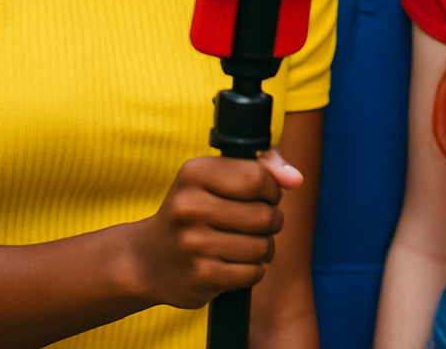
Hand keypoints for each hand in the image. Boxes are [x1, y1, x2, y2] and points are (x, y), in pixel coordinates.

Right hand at [126, 152, 302, 308]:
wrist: (148, 260)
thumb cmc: (197, 208)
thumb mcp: (220, 176)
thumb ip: (264, 166)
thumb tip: (297, 178)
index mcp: (194, 173)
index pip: (258, 178)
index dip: (272, 189)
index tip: (263, 195)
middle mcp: (189, 207)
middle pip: (264, 215)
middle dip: (271, 220)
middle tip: (257, 222)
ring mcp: (192, 245)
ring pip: (262, 246)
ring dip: (264, 247)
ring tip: (246, 243)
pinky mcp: (200, 278)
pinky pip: (252, 272)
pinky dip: (252, 269)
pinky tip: (234, 263)